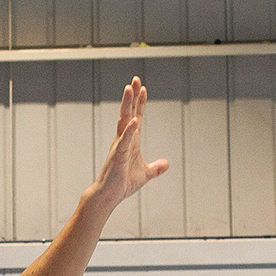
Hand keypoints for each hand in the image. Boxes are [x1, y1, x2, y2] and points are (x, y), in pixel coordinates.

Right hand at [88, 77, 170, 206]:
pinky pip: (124, 141)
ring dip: (127, 106)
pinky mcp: (117, 156)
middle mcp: (123, 139)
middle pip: (128, 113)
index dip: (140, 103)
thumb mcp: (145, 174)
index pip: (136, 117)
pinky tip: (135, 121)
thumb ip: (155, 168)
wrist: (109, 196)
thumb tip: (167, 164)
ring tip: (129, 90)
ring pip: (123, 121)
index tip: (143, 88)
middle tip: (135, 79)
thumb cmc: (123, 183)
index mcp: (131, 141)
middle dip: (132, 96)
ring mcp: (119, 146)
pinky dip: (129, 131)